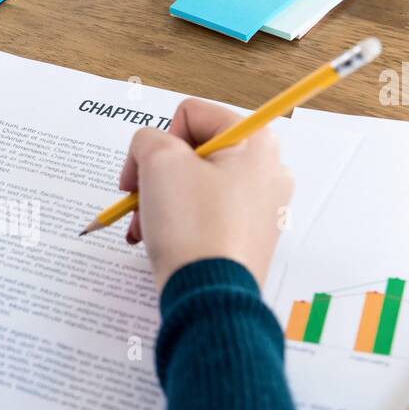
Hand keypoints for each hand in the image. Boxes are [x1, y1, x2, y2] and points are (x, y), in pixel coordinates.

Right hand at [119, 98, 293, 290]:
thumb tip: (148, 150)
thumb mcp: (158, 162)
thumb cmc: (193, 228)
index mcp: (255, 141)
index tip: (143, 172)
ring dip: (161, 201)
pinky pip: (205, 215)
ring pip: (195, 185)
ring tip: (145, 226)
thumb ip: (147, 139)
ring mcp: (261, 206)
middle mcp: (267, 169)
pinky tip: (158, 240)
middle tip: (141, 199)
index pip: (191, 115)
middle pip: (193, 152)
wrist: (209, 295)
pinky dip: (178, 223)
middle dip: (157, 176)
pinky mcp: (247, 236)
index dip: (158, 141)